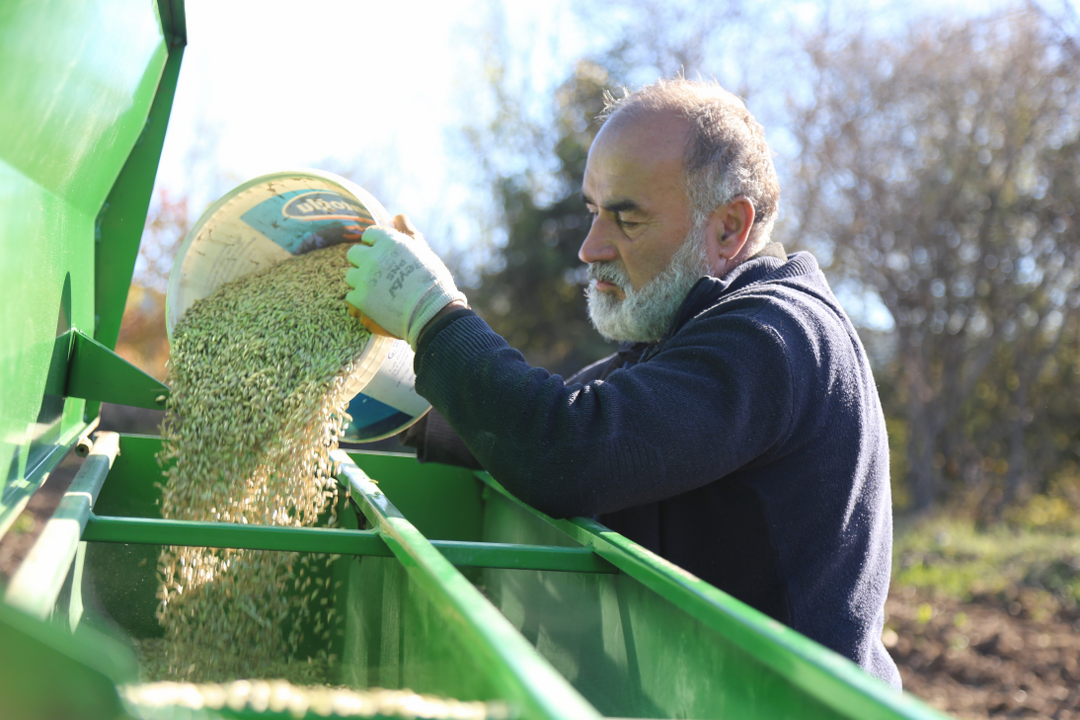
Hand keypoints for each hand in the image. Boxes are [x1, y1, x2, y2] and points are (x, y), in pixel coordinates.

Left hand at [345, 215, 466, 349]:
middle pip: (354, 254)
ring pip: (350, 275)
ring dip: (360, 281)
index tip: (383, 255)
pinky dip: (360, 299)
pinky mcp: (360, 299)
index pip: (369, 235)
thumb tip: (397, 216)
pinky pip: (351, 295)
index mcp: (389, 240)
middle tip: (379, 274)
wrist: (434, 313)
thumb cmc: (433, 281)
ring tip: (378, 290)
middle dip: (364, 262)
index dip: (375, 245)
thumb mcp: (423, 251)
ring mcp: (364, 278)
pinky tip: (375, 303)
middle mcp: (373, 256)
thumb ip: (408, 232)